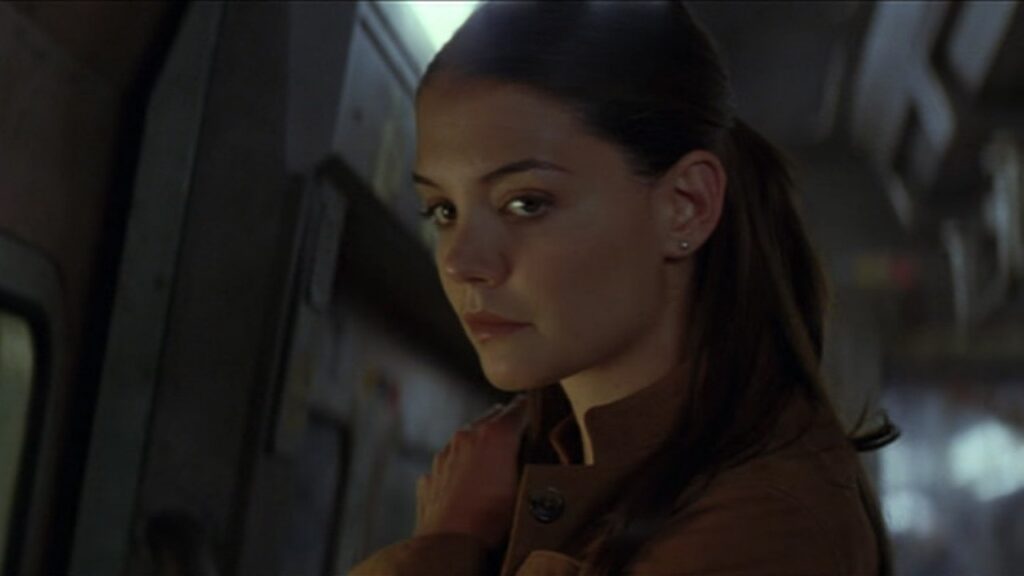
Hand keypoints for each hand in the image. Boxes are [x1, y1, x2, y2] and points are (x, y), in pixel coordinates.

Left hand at [414, 394, 528, 549]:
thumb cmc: (492, 519)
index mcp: (495, 435)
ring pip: (467, 439)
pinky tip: (467, 484)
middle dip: (505, 423)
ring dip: (480, 445)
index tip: (538, 410)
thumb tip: (539, 460)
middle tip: (519, 433)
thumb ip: (532, 467)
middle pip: (491, 418)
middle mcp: (467, 436)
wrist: (449, 545)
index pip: (520, 408)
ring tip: (493, 462)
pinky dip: (460, 467)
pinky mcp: (431, 475)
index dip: (531, 409)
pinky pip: (449, 463)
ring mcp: (445, 454)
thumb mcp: (527, 491)